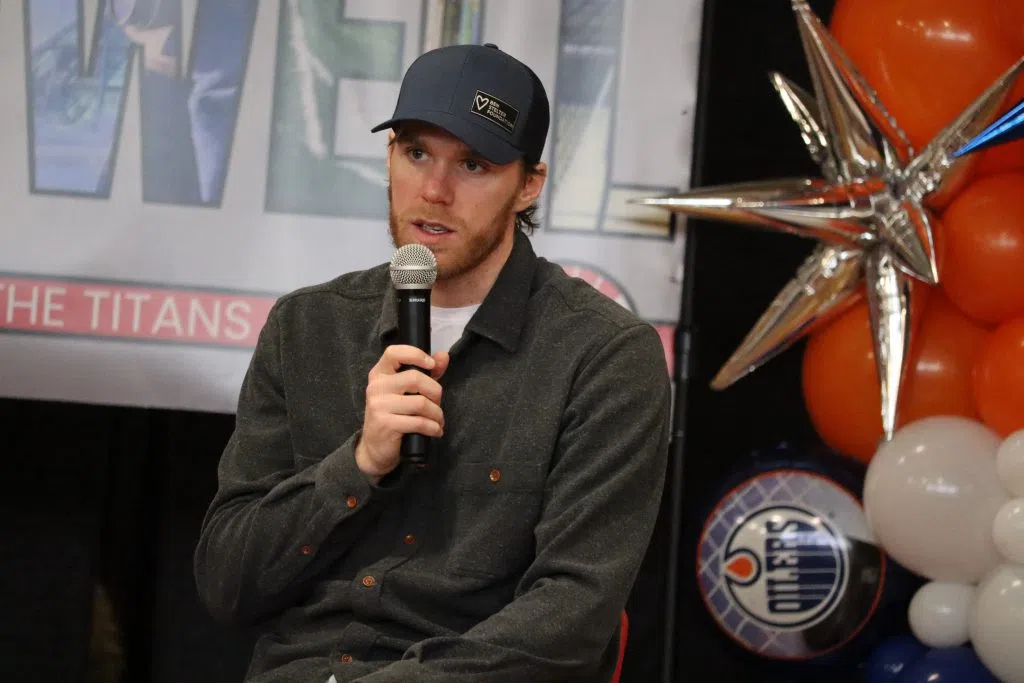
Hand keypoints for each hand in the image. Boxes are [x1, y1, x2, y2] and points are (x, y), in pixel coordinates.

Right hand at [355, 345, 449, 480]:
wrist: (375, 449)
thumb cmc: (394, 416)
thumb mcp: (407, 392)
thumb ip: (426, 373)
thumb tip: (443, 356)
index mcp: (380, 374)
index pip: (394, 353)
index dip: (416, 354)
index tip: (431, 365)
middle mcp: (376, 387)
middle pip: (415, 378)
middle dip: (435, 393)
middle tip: (437, 404)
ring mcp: (379, 405)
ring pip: (421, 402)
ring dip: (436, 414)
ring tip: (438, 421)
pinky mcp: (385, 424)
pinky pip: (419, 422)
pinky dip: (433, 427)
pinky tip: (435, 431)